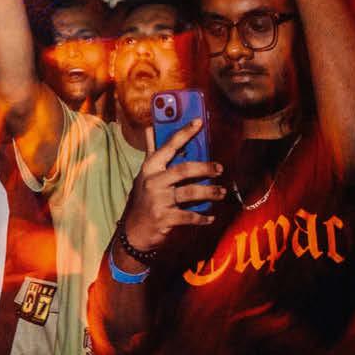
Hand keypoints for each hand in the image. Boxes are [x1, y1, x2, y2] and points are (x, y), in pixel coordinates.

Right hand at [121, 119, 225, 254]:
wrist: (133, 231)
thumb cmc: (143, 199)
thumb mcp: (144, 175)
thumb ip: (151, 152)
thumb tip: (150, 128)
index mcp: (150, 168)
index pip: (168, 146)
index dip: (184, 133)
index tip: (199, 122)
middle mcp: (153, 182)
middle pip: (184, 170)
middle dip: (205, 168)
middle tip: (220, 168)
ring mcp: (159, 200)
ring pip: (190, 192)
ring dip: (209, 192)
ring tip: (221, 192)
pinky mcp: (165, 218)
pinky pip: (189, 216)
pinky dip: (202, 217)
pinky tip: (211, 217)